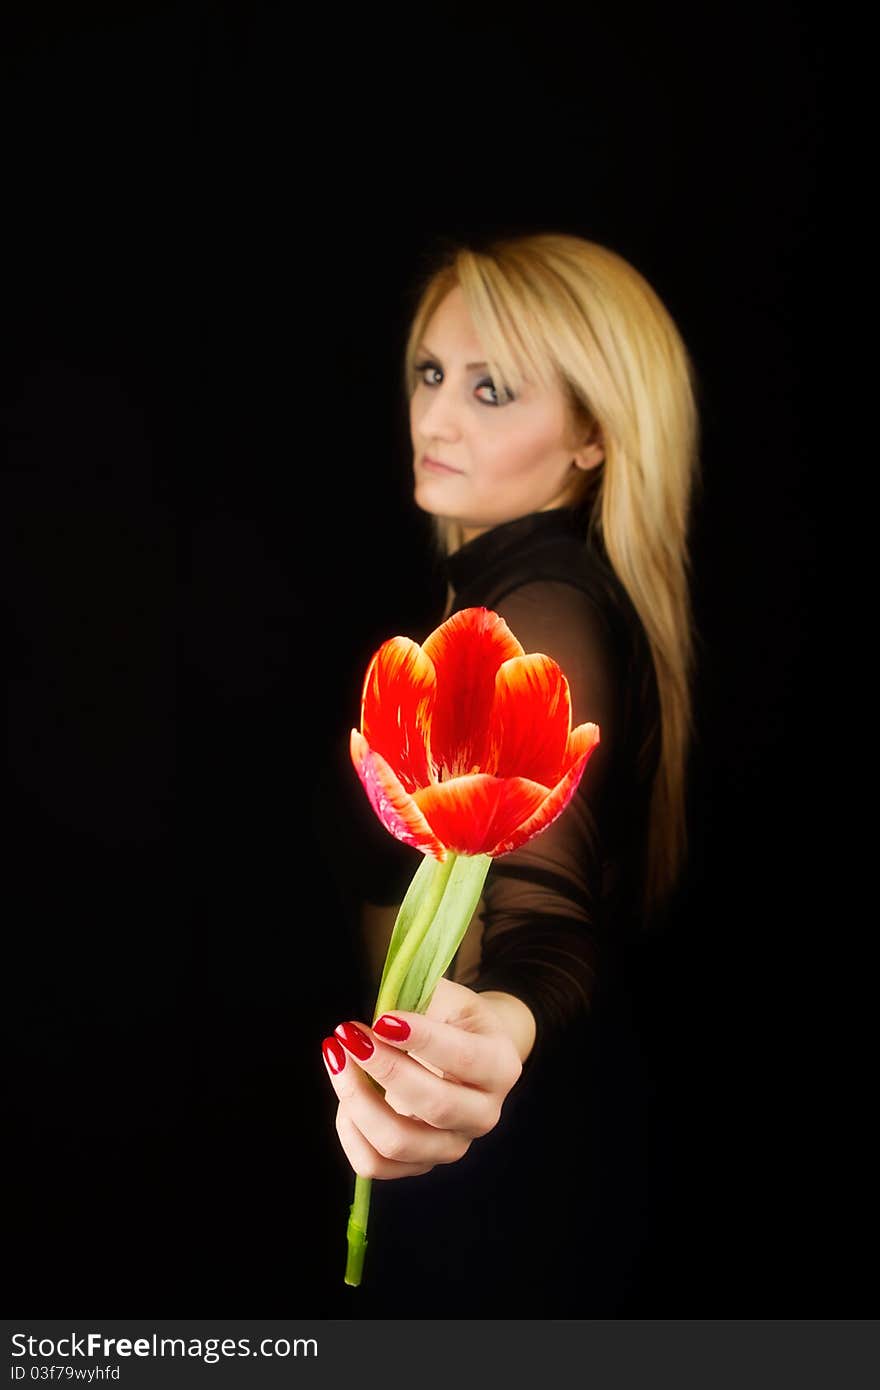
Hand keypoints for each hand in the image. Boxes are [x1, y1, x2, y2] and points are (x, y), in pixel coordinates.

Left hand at [321, 978, 524, 1179]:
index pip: (464, 1057)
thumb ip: (419, 998)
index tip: (382, 1019)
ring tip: (338, 1057)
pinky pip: (374, 1163)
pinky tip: (344, 1093)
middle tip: (348, 1033)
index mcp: (501, 1066)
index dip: (421, 1039)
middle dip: (384, 1067)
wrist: (465, 1053)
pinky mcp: (420, 1163)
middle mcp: (484, 1114)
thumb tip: (378, 1017)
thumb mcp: (448, 997)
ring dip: (357, 1099)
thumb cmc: (453, 1019)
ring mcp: (453, 1145)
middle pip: (434, 1104)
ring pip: (398, 1142)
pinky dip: (349, 1130)